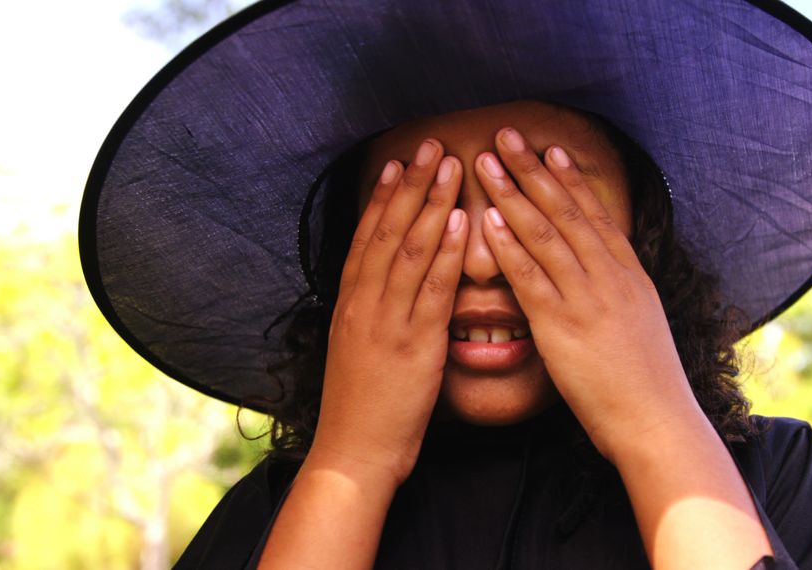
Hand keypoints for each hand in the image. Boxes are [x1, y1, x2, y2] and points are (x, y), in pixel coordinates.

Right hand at [309, 139, 467, 484]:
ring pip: (409, 249)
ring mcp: (386, 320)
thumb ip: (371, 314)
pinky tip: (461, 221)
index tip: (399, 163)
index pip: (367, 237)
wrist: (353, 452)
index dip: (383, 196)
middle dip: (411, 184)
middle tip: (430, 144)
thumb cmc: (360, 407)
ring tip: (451, 164)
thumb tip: (385, 289)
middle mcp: (364, 303)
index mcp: (350, 304)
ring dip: (431, 203)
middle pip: (387, 230)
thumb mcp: (355, 350)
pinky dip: (447, 252)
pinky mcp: (413, 344)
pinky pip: (432, 289)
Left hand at [474, 127, 698, 462]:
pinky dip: (508, 245)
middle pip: (566, 211)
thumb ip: (619, 294)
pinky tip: (488, 220)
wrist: (657, 420)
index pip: (595, 215)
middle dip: (534, 170)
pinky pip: (531, 278)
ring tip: (487, 162)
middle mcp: (609, 277)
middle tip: (507, 136)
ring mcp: (586, 298)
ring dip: (513, 194)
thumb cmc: (646, 382)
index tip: (550, 150)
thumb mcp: (641, 324)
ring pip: (545, 234)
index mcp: (629, 275)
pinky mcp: (562, 326)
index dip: (570, 180)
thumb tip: (606, 278)